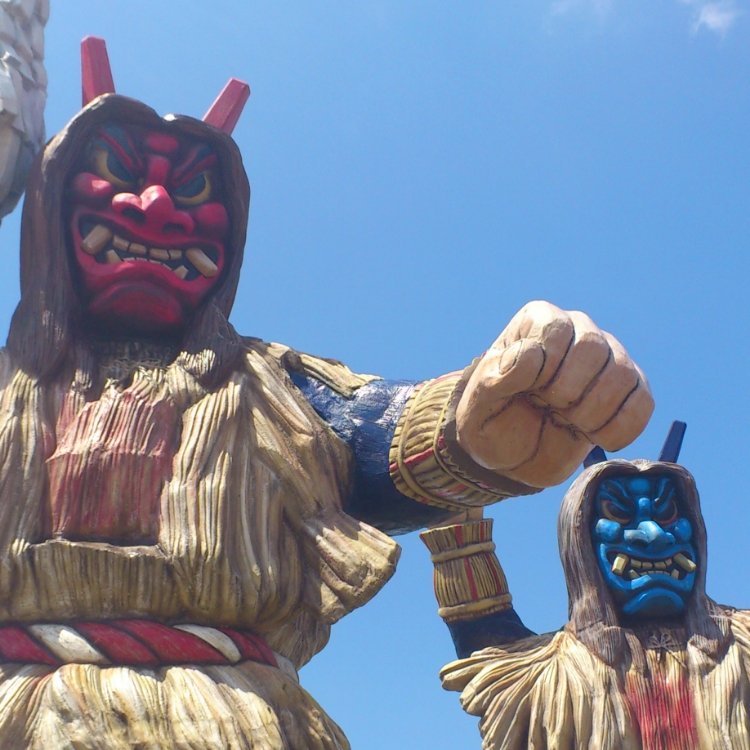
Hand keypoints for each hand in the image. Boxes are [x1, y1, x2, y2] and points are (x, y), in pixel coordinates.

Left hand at [455, 301, 652, 487]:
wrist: (514, 452)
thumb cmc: (493, 419)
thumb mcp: (479, 401)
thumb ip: (496, 376)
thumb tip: (533, 354)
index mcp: (539, 322)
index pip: (556, 328)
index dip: (544, 368)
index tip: (528, 391)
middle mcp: (578, 330)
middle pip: (592, 347)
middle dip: (566, 390)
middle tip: (548, 408)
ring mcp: (608, 357)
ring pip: (622, 373)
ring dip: (591, 412)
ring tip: (568, 422)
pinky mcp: (629, 389)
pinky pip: (642, 402)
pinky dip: (619, 427)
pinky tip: (593, 435)